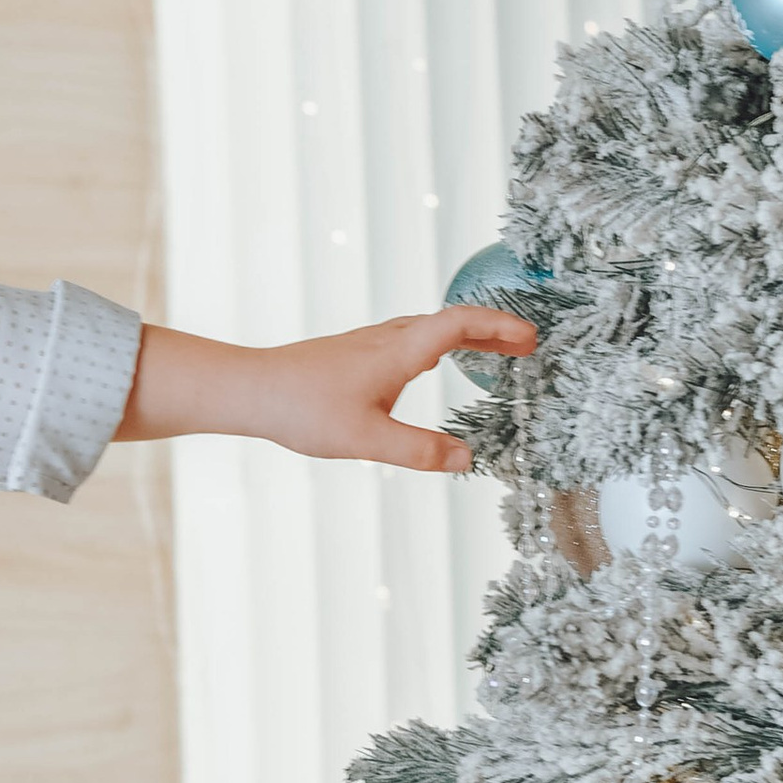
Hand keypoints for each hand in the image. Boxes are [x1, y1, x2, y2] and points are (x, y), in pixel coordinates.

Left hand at [116, 310, 538, 469]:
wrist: (250, 389)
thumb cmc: (304, 409)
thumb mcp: (367, 440)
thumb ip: (419, 452)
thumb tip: (467, 459)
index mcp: (399, 351)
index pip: (461, 323)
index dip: (500, 326)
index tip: (532, 335)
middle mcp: (387, 339)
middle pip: (451, 322)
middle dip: (494, 331)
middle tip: (528, 344)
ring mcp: (369, 344)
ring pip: (429, 330)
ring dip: (467, 336)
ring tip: (496, 352)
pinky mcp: (355, 354)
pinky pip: (411, 339)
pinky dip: (440, 343)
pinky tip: (434, 362)